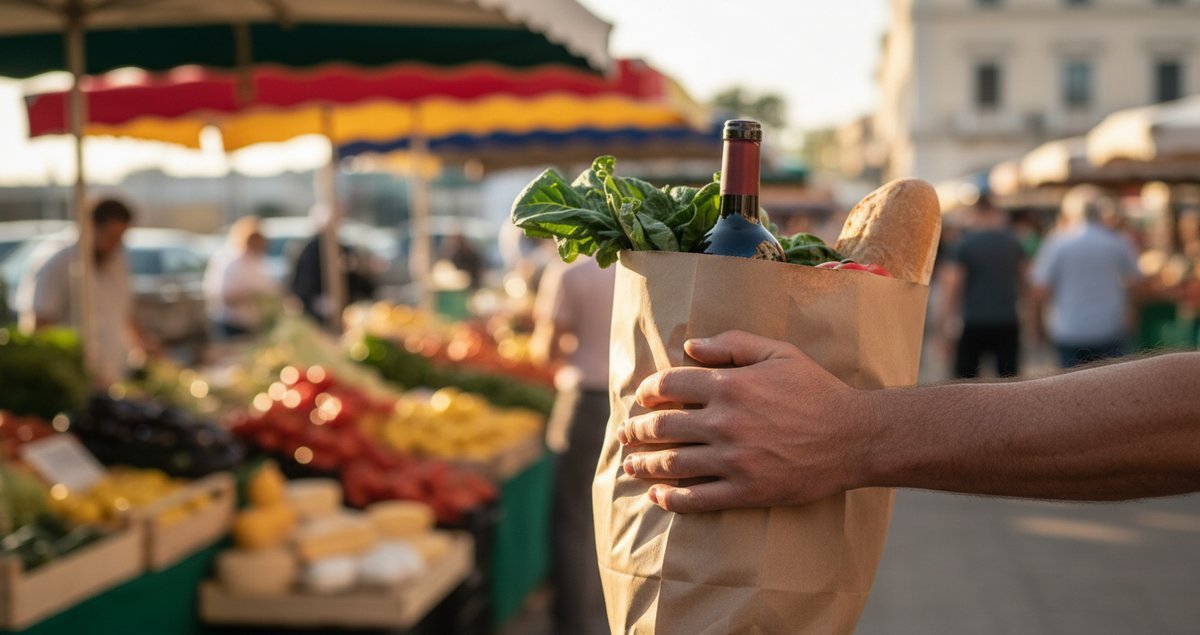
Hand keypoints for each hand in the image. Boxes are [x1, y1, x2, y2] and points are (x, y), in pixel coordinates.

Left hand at [618, 331, 874, 513]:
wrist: (853, 437)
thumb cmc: (816, 390)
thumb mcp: (778, 352)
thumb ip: (731, 343)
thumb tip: (688, 345)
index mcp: (729, 385)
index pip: (668, 386)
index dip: (647, 393)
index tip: (641, 399)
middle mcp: (725, 422)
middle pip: (662, 427)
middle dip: (636, 431)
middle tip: (625, 434)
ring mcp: (733, 460)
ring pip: (672, 464)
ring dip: (643, 466)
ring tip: (630, 466)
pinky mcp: (746, 490)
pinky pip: (697, 498)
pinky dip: (671, 500)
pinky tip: (657, 498)